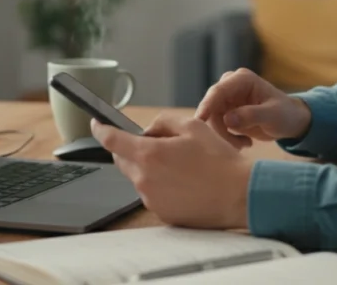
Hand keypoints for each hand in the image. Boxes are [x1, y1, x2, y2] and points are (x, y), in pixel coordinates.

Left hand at [91, 114, 253, 229]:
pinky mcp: (162, 214)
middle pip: (122, 160)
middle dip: (130, 148)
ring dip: (148, 167)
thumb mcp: (193, 126)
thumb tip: (149, 130)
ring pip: (138, 177)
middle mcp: (144, 179)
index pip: (111, 140)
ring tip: (180, 165)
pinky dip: (160, 185)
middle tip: (155, 144)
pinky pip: (152, 194)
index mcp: (149, 155)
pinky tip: (184, 182)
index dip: (100, 129)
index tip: (97, 124)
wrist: (239, 195)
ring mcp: (152, 199)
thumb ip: (164, 122)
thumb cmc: (219, 160)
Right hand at [194, 68, 311, 149]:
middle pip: (211, 106)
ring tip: (244, 145)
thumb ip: (251, 115)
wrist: (291, 122)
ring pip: (212, 119)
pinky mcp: (226, 113)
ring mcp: (227, 100)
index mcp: (242, 79)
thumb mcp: (272, 115)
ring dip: (224, 136)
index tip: (200, 121)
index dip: (207, 105)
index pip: (218, 91)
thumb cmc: (285, 114)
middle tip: (236, 145)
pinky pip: (217, 127)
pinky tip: (245, 143)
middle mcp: (230, 87)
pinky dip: (227, 138)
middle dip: (219, 127)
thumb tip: (227, 119)